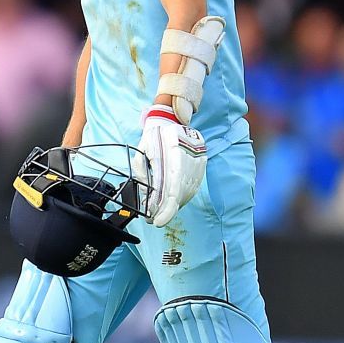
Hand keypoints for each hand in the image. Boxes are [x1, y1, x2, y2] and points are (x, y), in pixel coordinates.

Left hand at [137, 105, 206, 228]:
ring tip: (160, 211)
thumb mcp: (143, 152)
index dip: (165, 210)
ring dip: (175, 205)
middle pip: (180, 196)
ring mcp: (197, 166)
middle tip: (154, 219)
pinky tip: (173, 201)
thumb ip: (143, 173)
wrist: (173, 120)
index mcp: (174, 160)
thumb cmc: (155, 136)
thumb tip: (145, 194)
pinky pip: (192, 187)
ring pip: (187, 193)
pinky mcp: (200, 166)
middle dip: (167, 211)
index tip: (156, 222)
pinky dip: (182, 196)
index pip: (172, 192)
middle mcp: (189, 165)